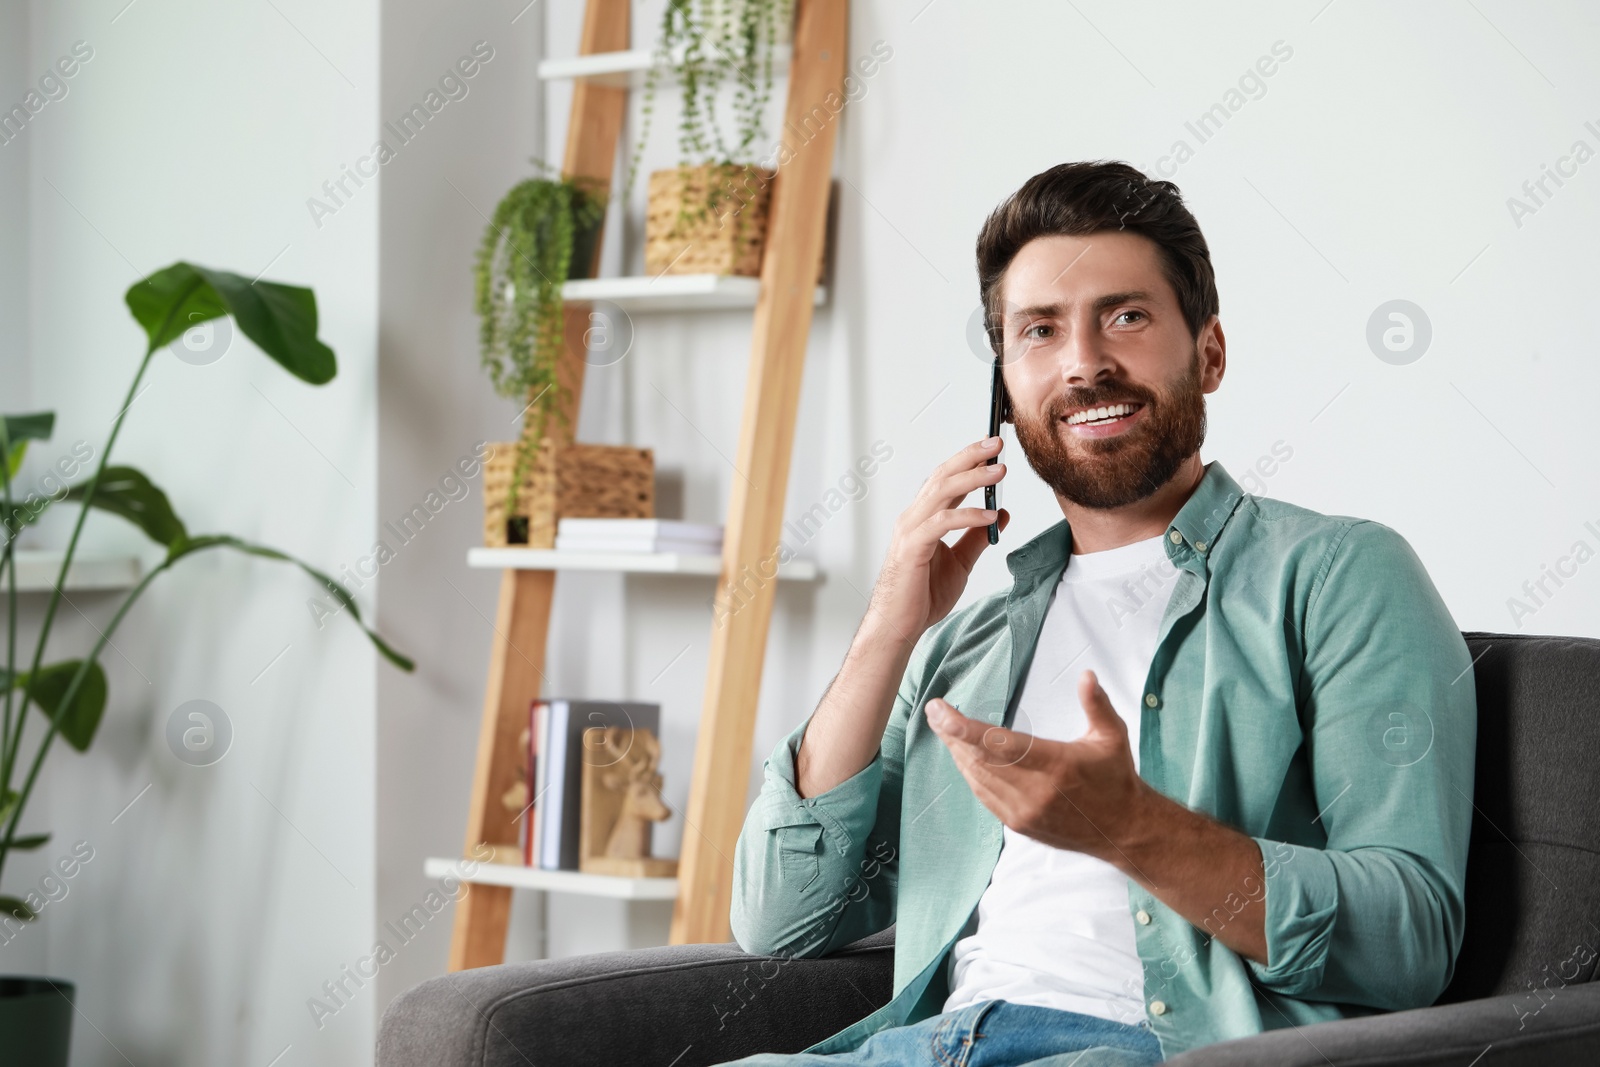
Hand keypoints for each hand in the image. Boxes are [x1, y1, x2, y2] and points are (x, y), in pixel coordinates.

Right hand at [867, 436, 1009, 643]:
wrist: (900, 625)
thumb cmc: (922, 594)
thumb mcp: (961, 562)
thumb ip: (977, 537)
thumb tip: (1000, 513)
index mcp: (924, 518)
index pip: (947, 479)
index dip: (969, 461)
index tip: (993, 448)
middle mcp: (914, 518)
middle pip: (943, 476)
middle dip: (971, 457)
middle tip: (997, 444)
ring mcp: (911, 531)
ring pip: (941, 493)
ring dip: (972, 478)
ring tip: (999, 471)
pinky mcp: (912, 548)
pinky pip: (941, 524)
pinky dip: (967, 516)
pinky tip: (989, 516)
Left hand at [923, 669, 1152, 862]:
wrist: (1123, 829)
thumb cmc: (1115, 777)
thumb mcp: (1112, 736)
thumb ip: (1096, 703)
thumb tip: (1086, 675)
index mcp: (1055, 764)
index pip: (999, 744)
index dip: (963, 728)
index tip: (939, 711)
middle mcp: (1035, 791)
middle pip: (979, 759)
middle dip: (952, 735)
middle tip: (935, 713)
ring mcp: (1024, 811)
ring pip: (977, 778)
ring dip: (958, 753)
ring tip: (944, 730)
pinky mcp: (1019, 824)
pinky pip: (984, 796)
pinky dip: (970, 774)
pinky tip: (963, 757)